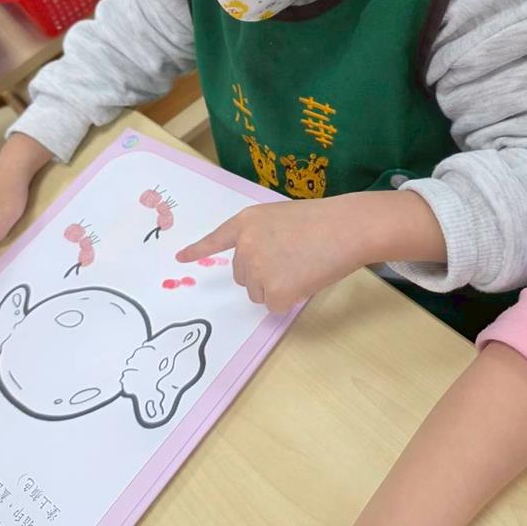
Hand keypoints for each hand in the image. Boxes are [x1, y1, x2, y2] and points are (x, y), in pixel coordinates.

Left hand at [176, 191, 446, 312]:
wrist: (346, 227)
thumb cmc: (321, 222)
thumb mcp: (280, 219)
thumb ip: (260, 237)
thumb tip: (256, 266)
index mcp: (245, 223)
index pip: (216, 240)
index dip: (198, 250)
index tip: (180, 258)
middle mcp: (244, 246)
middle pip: (243, 276)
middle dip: (264, 274)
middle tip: (293, 258)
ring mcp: (257, 269)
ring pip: (258, 293)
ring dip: (277, 287)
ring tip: (303, 265)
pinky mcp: (273, 290)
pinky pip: (274, 306)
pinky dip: (290, 299)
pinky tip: (306, 280)